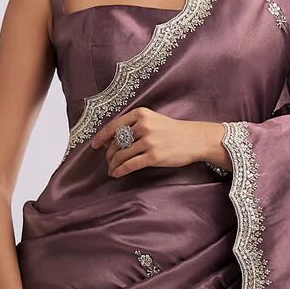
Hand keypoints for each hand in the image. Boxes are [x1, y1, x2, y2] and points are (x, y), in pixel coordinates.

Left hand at [91, 107, 218, 177]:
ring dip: (114, 164)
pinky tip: (117, 174)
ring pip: (122, 155)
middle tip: (108, 161)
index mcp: (141, 114)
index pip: (114, 126)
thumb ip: (134, 126)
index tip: (95, 145)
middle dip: (109, 154)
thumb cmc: (173, 131)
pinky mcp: (154, 156)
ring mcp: (149, 141)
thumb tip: (112, 140)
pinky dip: (120, 171)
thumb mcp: (153, 120)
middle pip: (116, 142)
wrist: (195, 139)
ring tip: (112, 169)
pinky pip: (130, 165)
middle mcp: (143, 126)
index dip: (101, 137)